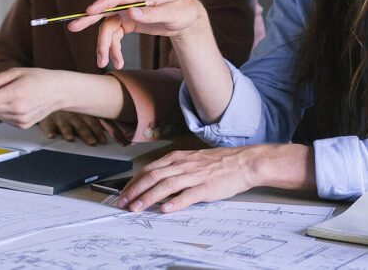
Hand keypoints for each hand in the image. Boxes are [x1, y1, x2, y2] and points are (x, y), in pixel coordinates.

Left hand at [0, 67, 66, 128]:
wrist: (58, 92)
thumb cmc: (39, 79)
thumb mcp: (17, 72)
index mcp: (16, 94)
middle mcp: (18, 110)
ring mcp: (21, 120)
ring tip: (9, 94)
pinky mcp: (23, 125)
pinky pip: (3, 119)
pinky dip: (4, 111)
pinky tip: (15, 102)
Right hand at [38, 111, 107, 145]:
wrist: (49, 93)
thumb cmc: (69, 106)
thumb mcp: (81, 107)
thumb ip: (91, 117)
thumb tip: (106, 130)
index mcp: (82, 112)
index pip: (92, 123)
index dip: (98, 132)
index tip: (103, 142)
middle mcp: (71, 114)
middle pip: (80, 126)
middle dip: (86, 134)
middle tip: (92, 142)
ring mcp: (59, 117)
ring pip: (64, 125)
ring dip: (67, 132)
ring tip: (70, 138)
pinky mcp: (47, 119)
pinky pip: (47, 125)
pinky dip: (49, 130)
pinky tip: (51, 136)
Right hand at [66, 0, 209, 68]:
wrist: (186, 17)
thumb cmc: (182, 11)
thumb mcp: (173, 14)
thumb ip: (153, 13)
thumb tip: (132, 12)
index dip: (103, 3)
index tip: (89, 11)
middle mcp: (131, 2)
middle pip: (106, 10)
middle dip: (89, 20)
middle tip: (73, 27)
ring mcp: (128, 12)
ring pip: (109, 28)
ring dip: (105, 45)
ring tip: (104, 63)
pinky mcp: (128, 22)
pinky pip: (115, 35)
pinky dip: (114, 48)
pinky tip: (118, 61)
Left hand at [117, 143, 313, 212]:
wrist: (243, 162)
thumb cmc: (218, 163)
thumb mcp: (191, 160)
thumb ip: (174, 170)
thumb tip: (156, 182)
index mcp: (177, 158)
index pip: (149, 169)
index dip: (134, 181)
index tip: (124, 192)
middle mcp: (182, 165)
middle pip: (152, 177)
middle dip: (135, 190)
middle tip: (123, 202)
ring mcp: (194, 176)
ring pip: (165, 186)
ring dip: (148, 197)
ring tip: (137, 208)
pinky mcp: (206, 187)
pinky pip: (188, 195)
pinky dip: (175, 202)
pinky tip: (165, 209)